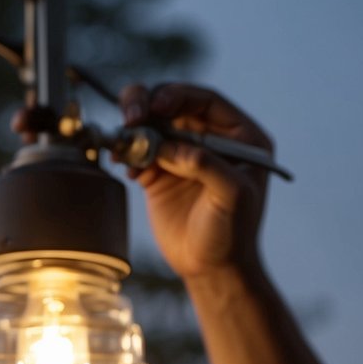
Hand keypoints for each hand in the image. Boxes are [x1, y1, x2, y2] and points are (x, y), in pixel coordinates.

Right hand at [119, 83, 272, 280]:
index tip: (156, 106)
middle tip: (130, 116)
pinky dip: (126, 151)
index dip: (178, 96)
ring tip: (122, 139)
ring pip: (151, 121)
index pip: (205, 100)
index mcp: (240, 136)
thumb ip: (207, 165)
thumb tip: (171, 146)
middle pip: (172, 104)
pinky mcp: (160, 170)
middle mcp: (211, 138)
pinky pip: (137, 148)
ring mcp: (183, 153)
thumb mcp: (231, 196)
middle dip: (147, 104)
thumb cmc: (232, 233)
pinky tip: (124, 166)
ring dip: (132, 125)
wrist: (211, 267)